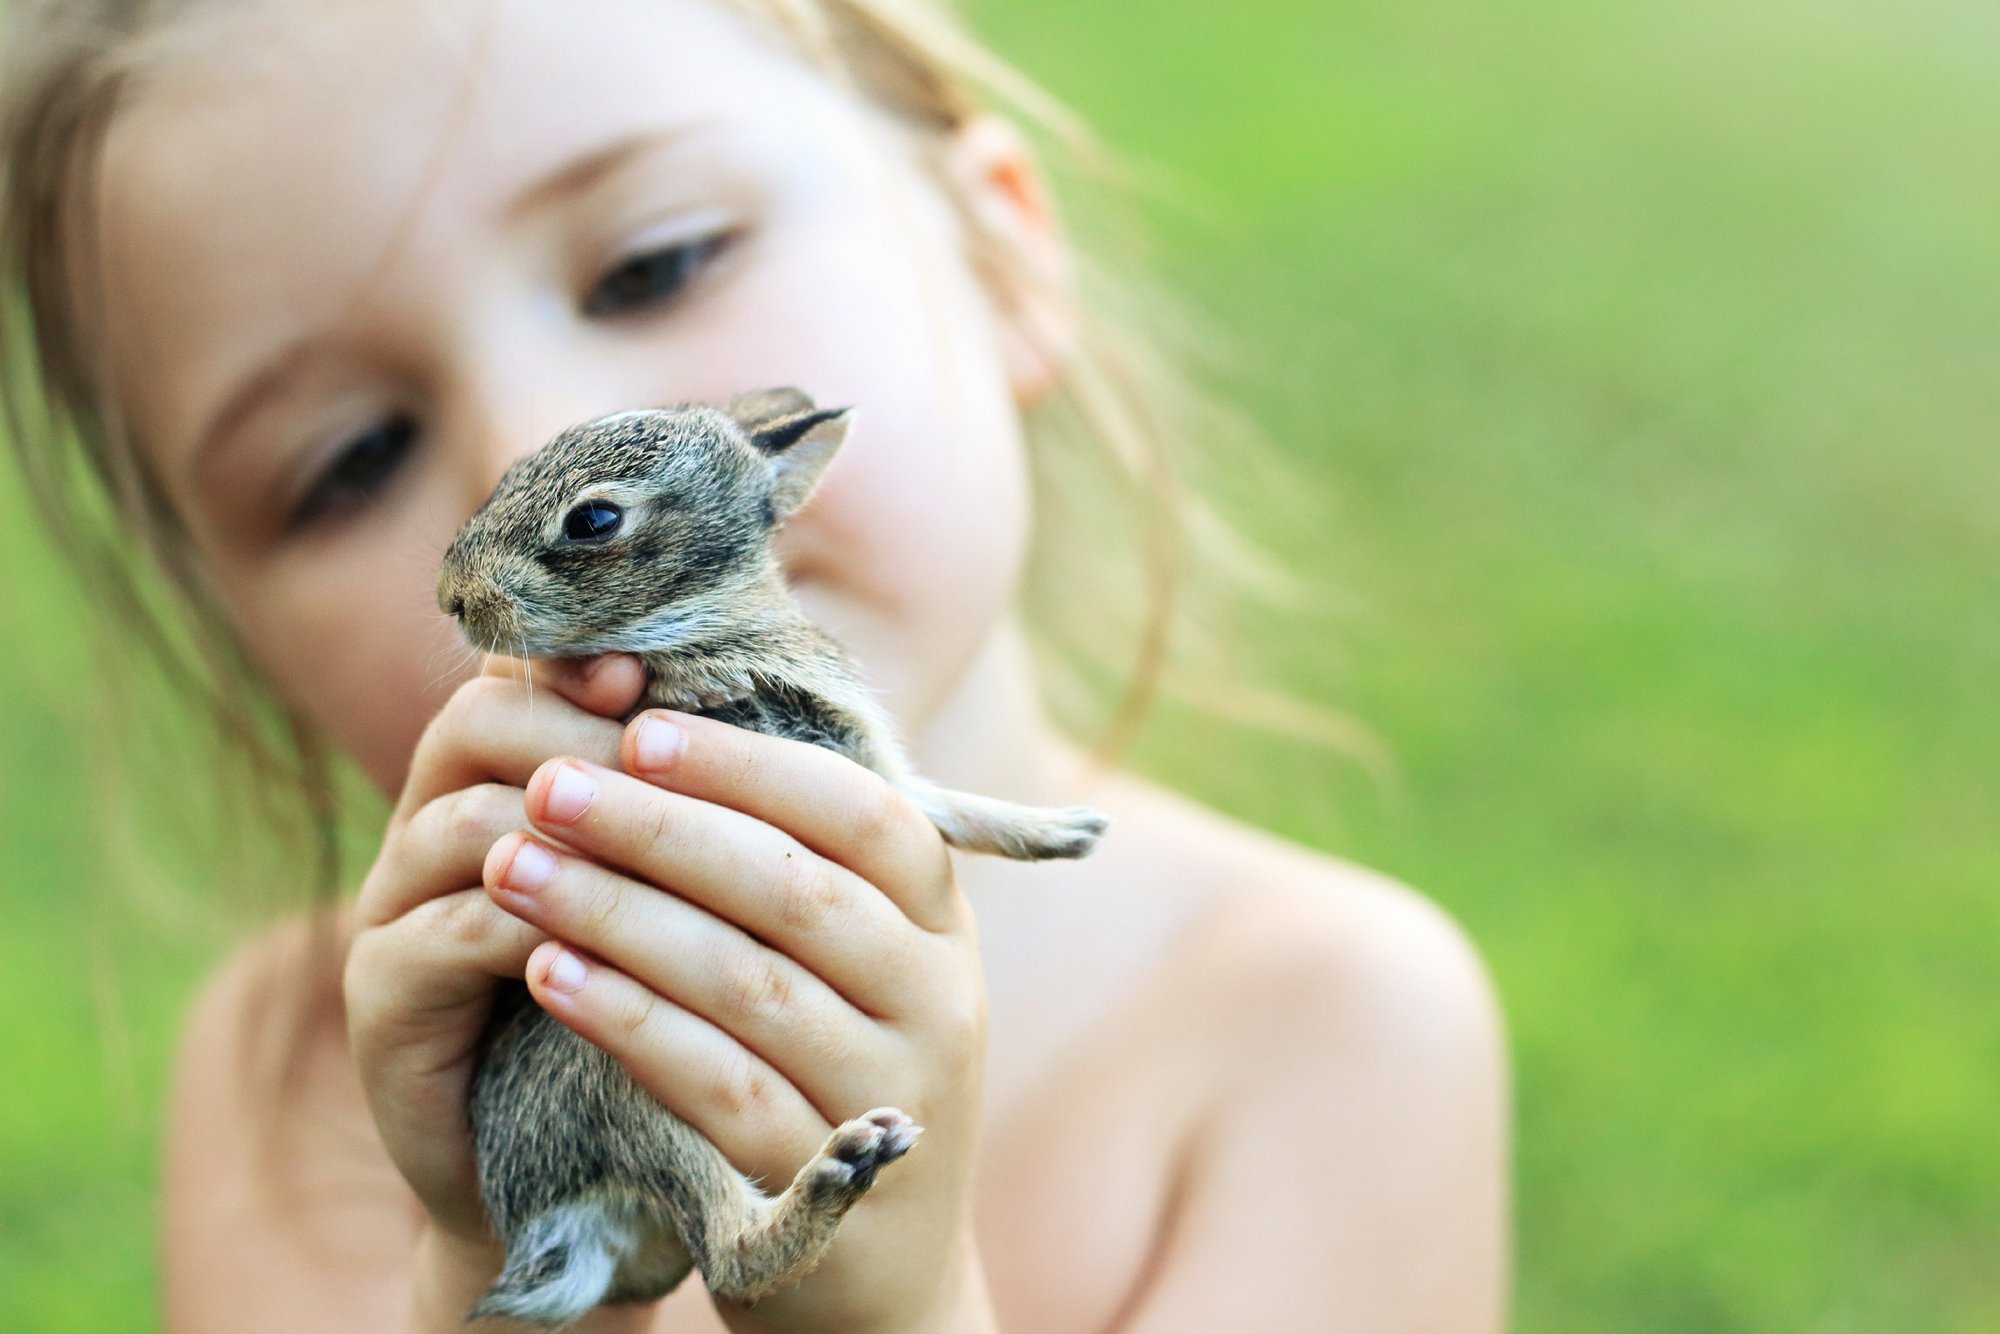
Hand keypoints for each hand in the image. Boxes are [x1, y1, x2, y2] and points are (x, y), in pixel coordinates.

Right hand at [343, 655, 646, 1250]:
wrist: (578, 1173)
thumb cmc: (645, 1010)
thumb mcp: (673, 895)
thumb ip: (689, 807)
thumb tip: (770, 714)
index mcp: (498, 782)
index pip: (516, 677)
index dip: (574, 663)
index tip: (645, 676)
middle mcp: (430, 828)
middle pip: (478, 724)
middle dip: (578, 736)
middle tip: (657, 764)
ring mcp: (394, 910)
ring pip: (463, 822)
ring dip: (566, 831)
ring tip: (651, 850)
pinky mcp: (382, 1000)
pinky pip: (447, 935)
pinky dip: (529, 928)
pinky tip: (600, 945)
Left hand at [487, 709, 993, 1333]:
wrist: (875, 1273)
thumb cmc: (829, 1073)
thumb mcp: (848, 965)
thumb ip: (787, 863)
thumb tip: (665, 720)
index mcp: (940, 924)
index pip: (864, 815)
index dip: (751, 766)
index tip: (639, 727)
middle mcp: (937, 1001)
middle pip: (796, 890)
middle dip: (661, 828)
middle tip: (549, 783)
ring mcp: (891, 1096)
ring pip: (748, 983)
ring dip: (620, 915)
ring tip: (515, 866)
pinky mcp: (825, 1188)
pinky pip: (717, 1085)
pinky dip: (627, 1022)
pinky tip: (548, 974)